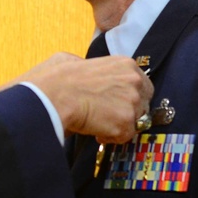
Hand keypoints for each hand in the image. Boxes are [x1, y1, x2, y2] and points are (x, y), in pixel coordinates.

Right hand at [12, 53, 152, 143]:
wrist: (54, 96)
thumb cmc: (58, 78)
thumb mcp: (75, 59)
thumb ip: (91, 66)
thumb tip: (84, 69)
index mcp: (125, 64)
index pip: (141, 84)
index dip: (129, 96)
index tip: (117, 102)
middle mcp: (134, 81)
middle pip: (143, 103)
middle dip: (128, 111)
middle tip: (109, 115)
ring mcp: (132, 103)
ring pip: (134, 121)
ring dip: (118, 124)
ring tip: (98, 123)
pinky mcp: (125, 123)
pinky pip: (124, 136)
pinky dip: (110, 137)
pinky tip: (96, 131)